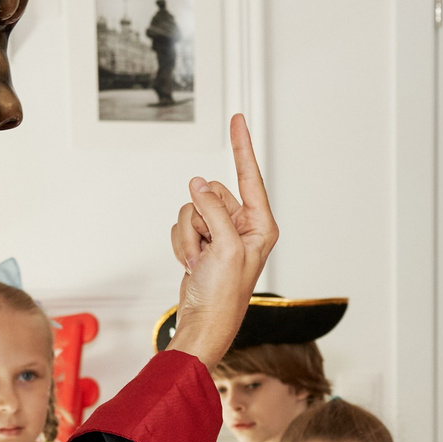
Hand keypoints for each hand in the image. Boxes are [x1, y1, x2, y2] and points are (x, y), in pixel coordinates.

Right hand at [164, 114, 277, 367]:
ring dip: (189, 235)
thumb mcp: (224, 246)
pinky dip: (181, 244)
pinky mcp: (203, 242)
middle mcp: (243, 226)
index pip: (250, 176)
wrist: (204, 323)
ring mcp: (221, 234)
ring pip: (192, 209)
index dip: (242, 147)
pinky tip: (192, 264)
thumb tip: (197, 183)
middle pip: (210, 192)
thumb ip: (212, 209)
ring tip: (199, 260)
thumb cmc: (224, 295)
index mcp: (261, 225)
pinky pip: (183, 226)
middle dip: (200, 217)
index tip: (238, 119)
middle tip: (206, 247)